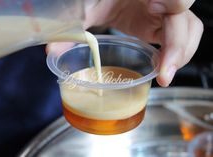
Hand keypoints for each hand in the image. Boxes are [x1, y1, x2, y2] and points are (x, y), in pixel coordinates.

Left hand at [47, 0, 202, 86]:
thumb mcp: (82, 9)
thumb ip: (69, 28)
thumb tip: (52, 54)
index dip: (173, 5)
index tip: (155, 21)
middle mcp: (157, 1)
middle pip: (187, 21)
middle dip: (179, 48)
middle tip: (163, 73)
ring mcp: (159, 14)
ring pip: (188, 31)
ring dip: (179, 54)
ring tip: (163, 73)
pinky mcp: (156, 25)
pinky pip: (176, 38)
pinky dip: (172, 54)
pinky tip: (160, 66)